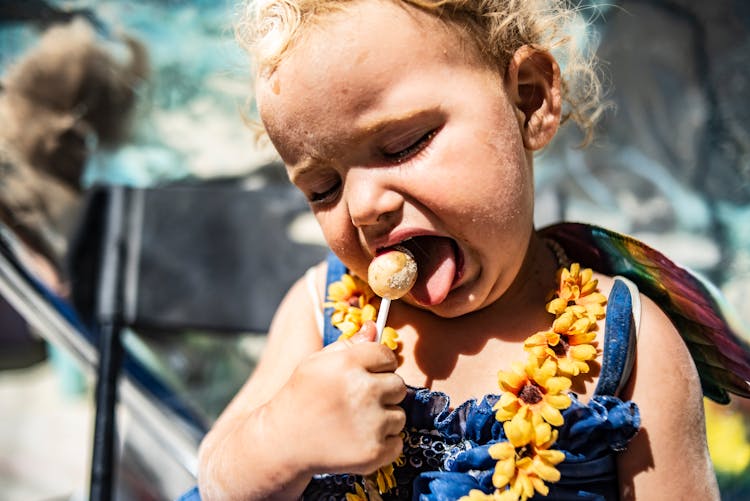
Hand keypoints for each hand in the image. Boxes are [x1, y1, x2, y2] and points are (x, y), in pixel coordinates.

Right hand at [265, 320, 406, 475]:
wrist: (282, 443)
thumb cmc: (300, 398)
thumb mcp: (316, 363)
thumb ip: (348, 345)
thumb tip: (374, 327)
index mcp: (348, 364)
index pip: (387, 356)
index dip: (379, 366)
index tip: (368, 375)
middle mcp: (363, 390)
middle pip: (398, 385)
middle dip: (382, 392)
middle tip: (358, 402)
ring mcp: (371, 422)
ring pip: (399, 415)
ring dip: (383, 419)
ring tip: (355, 423)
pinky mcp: (374, 451)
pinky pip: (397, 442)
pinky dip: (383, 445)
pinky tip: (359, 441)